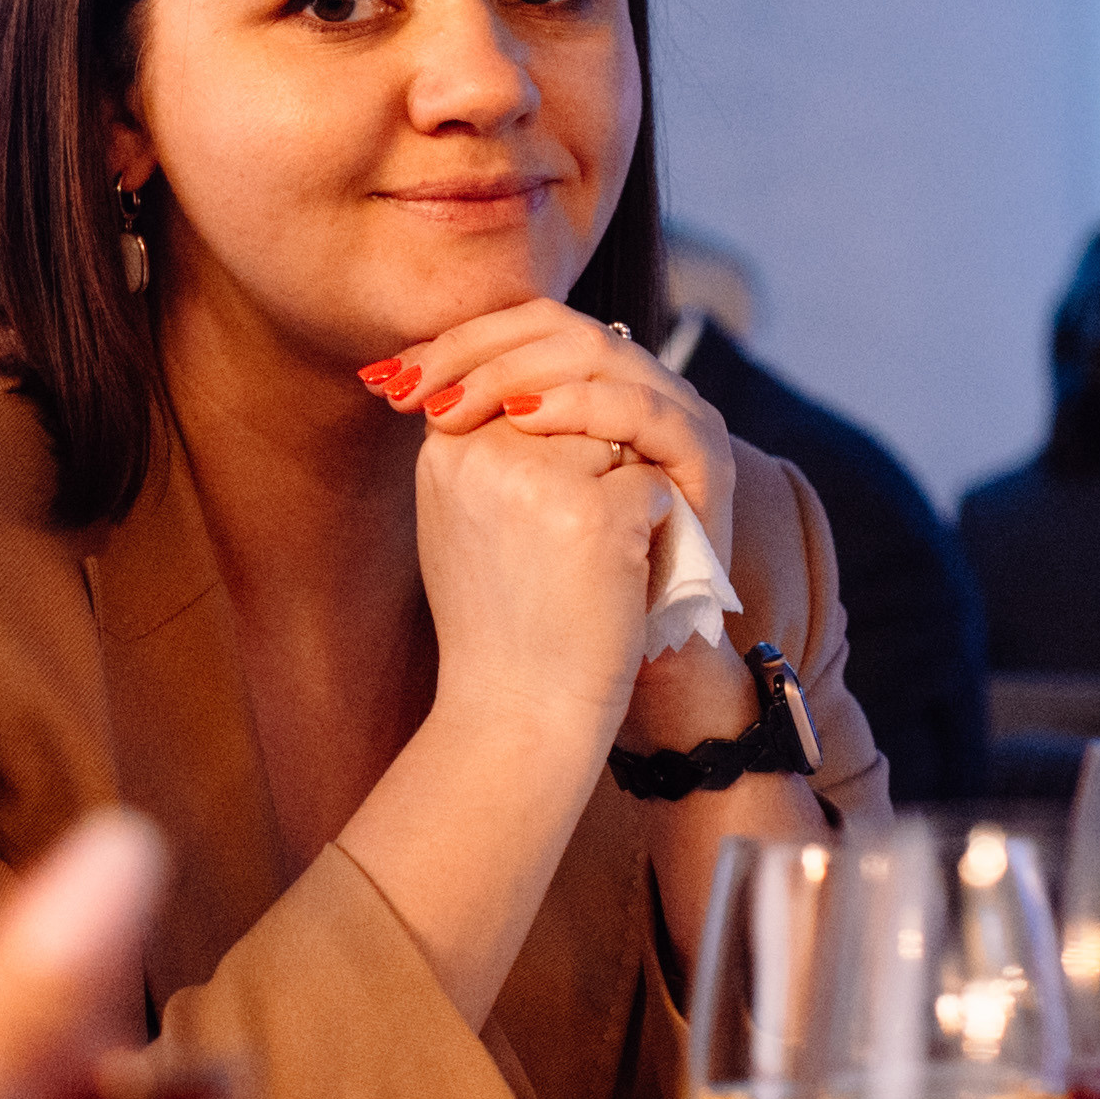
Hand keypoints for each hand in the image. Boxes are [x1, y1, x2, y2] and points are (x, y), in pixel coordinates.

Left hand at [366, 299, 736, 566]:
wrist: (578, 679)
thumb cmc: (528, 590)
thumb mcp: (491, 493)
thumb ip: (471, 428)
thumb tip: (387, 377)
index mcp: (589, 390)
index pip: (522, 328)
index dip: (456, 343)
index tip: (386, 377)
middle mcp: (637, 390)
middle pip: (556, 326)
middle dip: (475, 351)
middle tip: (413, 388)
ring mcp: (678, 419)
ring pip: (599, 353)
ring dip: (517, 372)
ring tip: (456, 406)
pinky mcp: (706, 460)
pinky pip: (643, 409)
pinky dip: (584, 406)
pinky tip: (527, 423)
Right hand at [412, 414, 677, 756]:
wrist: (518, 712)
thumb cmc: (497, 623)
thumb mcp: (462, 519)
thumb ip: (485, 448)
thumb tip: (529, 386)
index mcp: (446, 449)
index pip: (524, 389)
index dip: (553, 440)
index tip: (543, 512)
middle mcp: (485, 452)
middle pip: (574, 406)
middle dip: (591, 456)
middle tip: (567, 542)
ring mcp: (542, 478)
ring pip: (618, 436)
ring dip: (623, 486)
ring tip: (589, 558)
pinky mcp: (599, 511)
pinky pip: (652, 484)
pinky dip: (653, 530)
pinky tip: (617, 577)